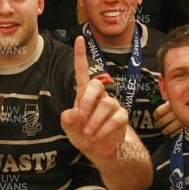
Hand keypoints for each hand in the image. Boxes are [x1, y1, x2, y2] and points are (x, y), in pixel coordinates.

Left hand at [61, 36, 128, 158]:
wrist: (99, 150)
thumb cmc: (83, 134)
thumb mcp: (69, 128)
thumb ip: (67, 120)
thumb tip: (71, 112)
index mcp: (84, 94)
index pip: (82, 71)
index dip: (80, 55)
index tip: (79, 39)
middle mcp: (100, 96)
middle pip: (96, 84)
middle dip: (87, 100)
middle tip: (80, 115)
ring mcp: (112, 105)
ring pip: (107, 104)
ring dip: (95, 121)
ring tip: (88, 133)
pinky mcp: (122, 116)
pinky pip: (116, 118)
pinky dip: (104, 129)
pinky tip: (97, 136)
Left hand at [153, 101, 181, 137]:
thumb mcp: (181, 98)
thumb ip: (172, 102)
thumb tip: (163, 105)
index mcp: (172, 104)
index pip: (158, 112)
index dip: (155, 115)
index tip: (155, 117)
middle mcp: (175, 113)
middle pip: (162, 121)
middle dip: (159, 124)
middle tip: (159, 124)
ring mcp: (180, 121)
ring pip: (168, 128)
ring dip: (165, 131)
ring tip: (164, 131)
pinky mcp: (186, 127)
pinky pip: (176, 133)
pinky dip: (173, 134)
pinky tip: (172, 133)